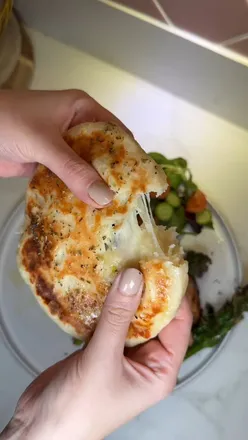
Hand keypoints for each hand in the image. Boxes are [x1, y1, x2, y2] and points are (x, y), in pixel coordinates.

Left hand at [0, 89, 128, 205]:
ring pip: (86, 170)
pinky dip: (77, 193)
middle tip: (129, 203)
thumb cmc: (7, 121)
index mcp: (82, 110)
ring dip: (95, 188)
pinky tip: (88, 211)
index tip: (143, 181)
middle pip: (103, 154)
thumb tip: (105, 198)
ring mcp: (63, 148)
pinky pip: (69, 180)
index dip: (131, 155)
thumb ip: (73, 170)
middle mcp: (76, 128)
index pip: (116, 132)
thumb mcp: (44, 143)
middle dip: (114, 176)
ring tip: (113, 212)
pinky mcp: (50, 164)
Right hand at [1, 269, 191, 439]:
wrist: (40, 426)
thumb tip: (134, 276)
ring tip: (124, 262)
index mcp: (160, 371)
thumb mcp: (103, 359)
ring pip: (132, 317)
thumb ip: (118, 316)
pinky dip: (109, 303)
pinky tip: (104, 281)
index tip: (166, 267)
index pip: (179, 327)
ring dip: (127, 295)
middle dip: (149, 292)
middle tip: (142, 258)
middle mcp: (147, 361)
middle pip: (156, 319)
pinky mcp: (102, 348)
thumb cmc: (81, 404)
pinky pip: (112, 320)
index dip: (176, 297)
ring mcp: (123, 353)